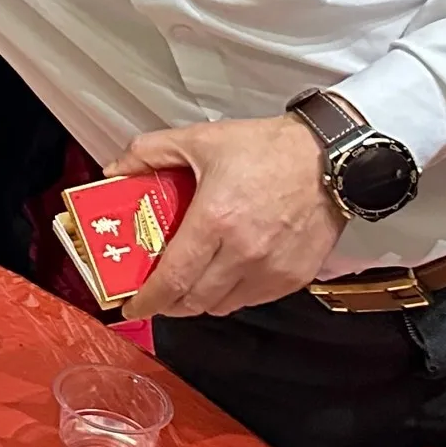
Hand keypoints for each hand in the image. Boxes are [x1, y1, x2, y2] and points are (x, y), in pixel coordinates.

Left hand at [110, 115, 344, 320]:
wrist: (331, 158)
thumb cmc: (267, 149)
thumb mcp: (200, 139)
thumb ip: (150, 152)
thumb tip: (115, 169)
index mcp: (216, 222)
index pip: (173, 278)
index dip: (148, 300)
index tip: (131, 307)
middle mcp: (244, 254)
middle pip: (195, 301)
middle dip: (169, 303)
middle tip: (156, 293)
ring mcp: (272, 269)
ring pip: (224, 305)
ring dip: (201, 301)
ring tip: (190, 283)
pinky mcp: (295, 276)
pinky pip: (254, 300)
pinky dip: (233, 295)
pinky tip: (225, 275)